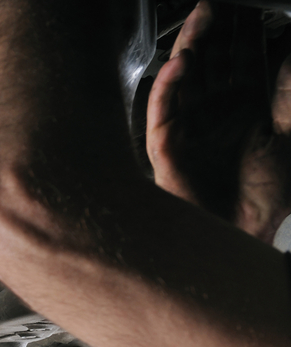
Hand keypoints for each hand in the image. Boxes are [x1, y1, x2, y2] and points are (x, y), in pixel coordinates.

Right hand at [146, 1, 290, 242]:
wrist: (242, 231)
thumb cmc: (263, 196)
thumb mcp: (289, 135)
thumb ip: (289, 95)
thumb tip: (290, 54)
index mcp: (244, 107)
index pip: (241, 58)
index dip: (244, 31)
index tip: (248, 6)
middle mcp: (214, 112)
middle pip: (211, 60)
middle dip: (214, 29)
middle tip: (217, 2)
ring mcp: (189, 126)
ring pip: (184, 77)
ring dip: (190, 47)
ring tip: (200, 19)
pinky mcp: (167, 145)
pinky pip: (162, 111)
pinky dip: (168, 87)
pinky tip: (179, 65)